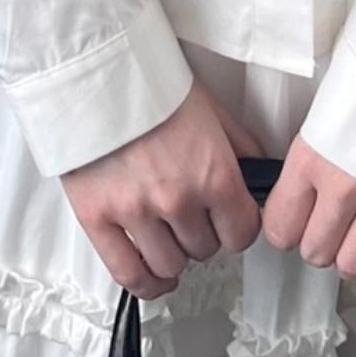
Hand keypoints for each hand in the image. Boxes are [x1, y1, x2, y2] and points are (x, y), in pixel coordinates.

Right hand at [59, 77, 267, 296]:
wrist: (96, 73)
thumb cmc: (154, 85)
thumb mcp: (212, 110)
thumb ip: (241, 148)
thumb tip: (259, 175)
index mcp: (213, 174)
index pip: (241, 233)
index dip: (237, 228)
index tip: (229, 221)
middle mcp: (178, 199)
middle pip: (204, 250)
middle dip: (202, 235)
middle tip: (190, 215)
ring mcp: (136, 213)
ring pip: (169, 266)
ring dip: (173, 255)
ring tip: (167, 235)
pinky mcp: (98, 219)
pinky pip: (128, 274)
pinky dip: (145, 284)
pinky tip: (153, 277)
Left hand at [259, 135, 355, 325]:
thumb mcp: (330, 105)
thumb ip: (312, 151)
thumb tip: (296, 186)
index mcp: (313, 157)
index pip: (280, 227)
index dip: (285, 229)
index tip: (293, 221)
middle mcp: (344, 186)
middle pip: (315, 251)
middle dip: (319, 243)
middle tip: (328, 225)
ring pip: (352, 264)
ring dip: (350, 258)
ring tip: (355, 240)